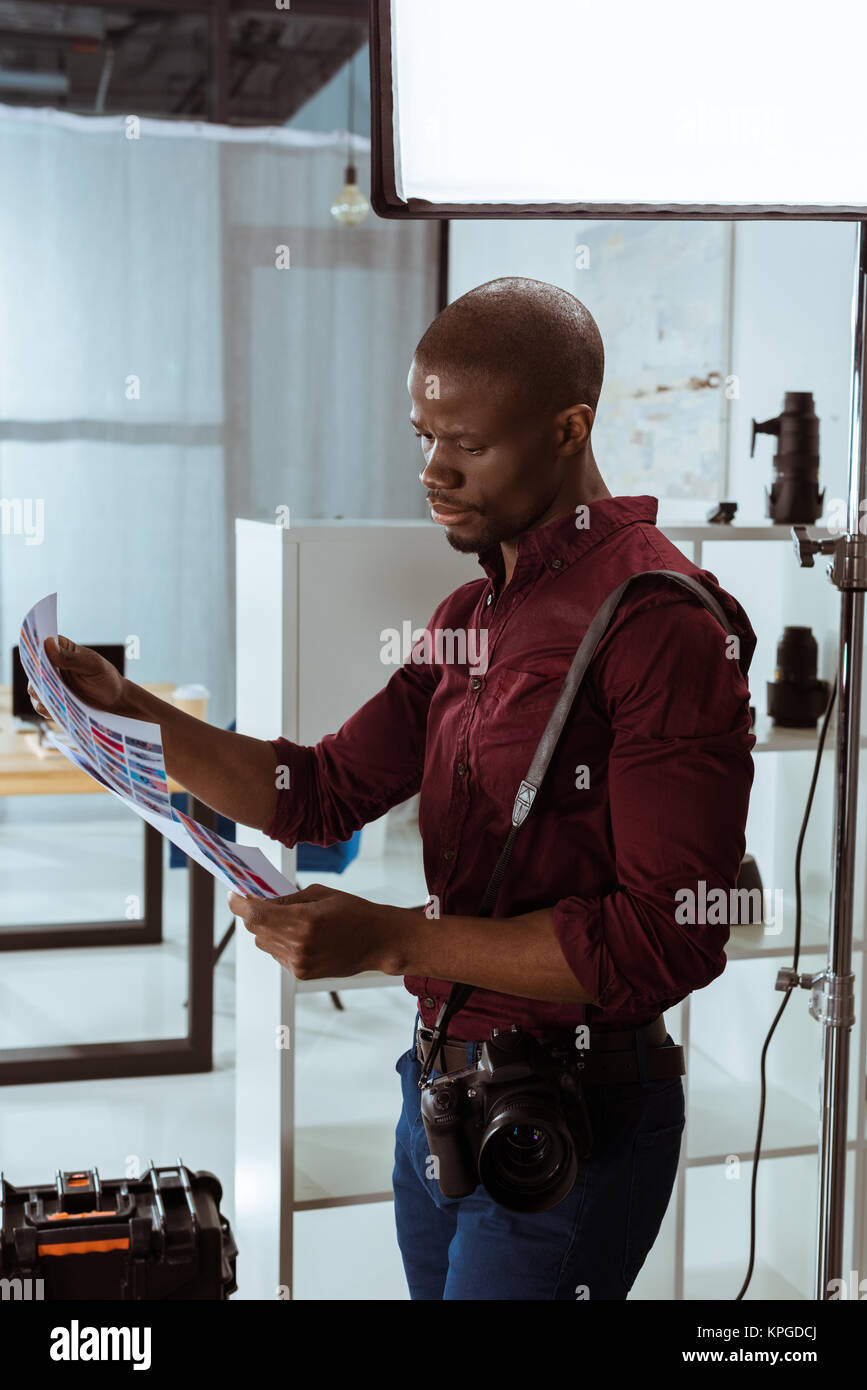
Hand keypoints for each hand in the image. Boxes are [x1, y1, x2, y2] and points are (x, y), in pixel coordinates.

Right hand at [28, 635, 125, 717]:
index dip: (35, 651)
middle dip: (37, 678)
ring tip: (57, 699)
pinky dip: (47, 709)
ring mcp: (49, 683)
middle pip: (33, 669)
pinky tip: (59, 710)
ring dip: (41, 696)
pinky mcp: (51, 699)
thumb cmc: (106, 677)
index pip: (40, 645)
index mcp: (61, 648)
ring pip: (34, 689)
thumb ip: (70, 657)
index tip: (40, 661)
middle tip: (49, 685)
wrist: (115, 700)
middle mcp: (51, 665)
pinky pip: (40, 705)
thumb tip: (47, 643)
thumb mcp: (92, 666)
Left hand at [228, 883, 403, 979]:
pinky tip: (299, 935)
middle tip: (259, 901)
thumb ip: (287, 898)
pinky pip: (277, 954)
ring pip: (263, 943)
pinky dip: (280, 942)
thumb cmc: (353, 911)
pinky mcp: (301, 973)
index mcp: (304, 919)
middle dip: (253, 913)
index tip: (234, 895)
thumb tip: (259, 898)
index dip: (238, 903)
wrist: (377, 941)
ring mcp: (299, 962)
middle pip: (255, 929)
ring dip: (267, 929)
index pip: (255, 914)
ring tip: (288, 919)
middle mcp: (299, 944)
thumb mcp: (320, 893)